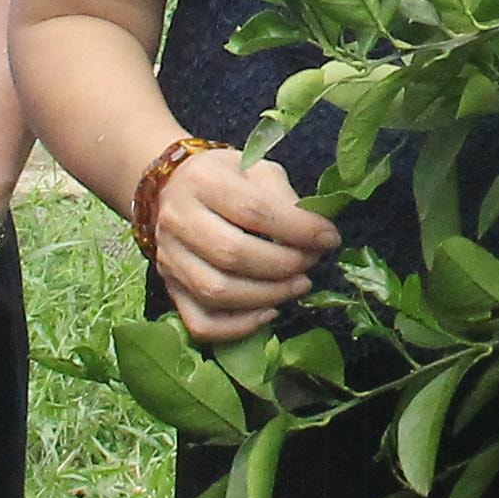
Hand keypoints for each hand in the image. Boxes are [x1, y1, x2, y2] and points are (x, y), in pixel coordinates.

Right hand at [155, 146, 336, 346]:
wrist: (173, 189)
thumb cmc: (226, 178)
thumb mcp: (257, 170)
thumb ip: (284, 198)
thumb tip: (316, 235)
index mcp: (202, 180)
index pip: (254, 210)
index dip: (298, 228)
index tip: (330, 238)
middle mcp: (177, 219)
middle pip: (233, 254)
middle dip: (284, 264)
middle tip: (311, 262)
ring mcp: (169, 259)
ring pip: (218, 291)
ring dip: (269, 295)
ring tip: (299, 285)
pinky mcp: (171, 289)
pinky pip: (202, 322)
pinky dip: (240, 326)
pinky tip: (269, 312)